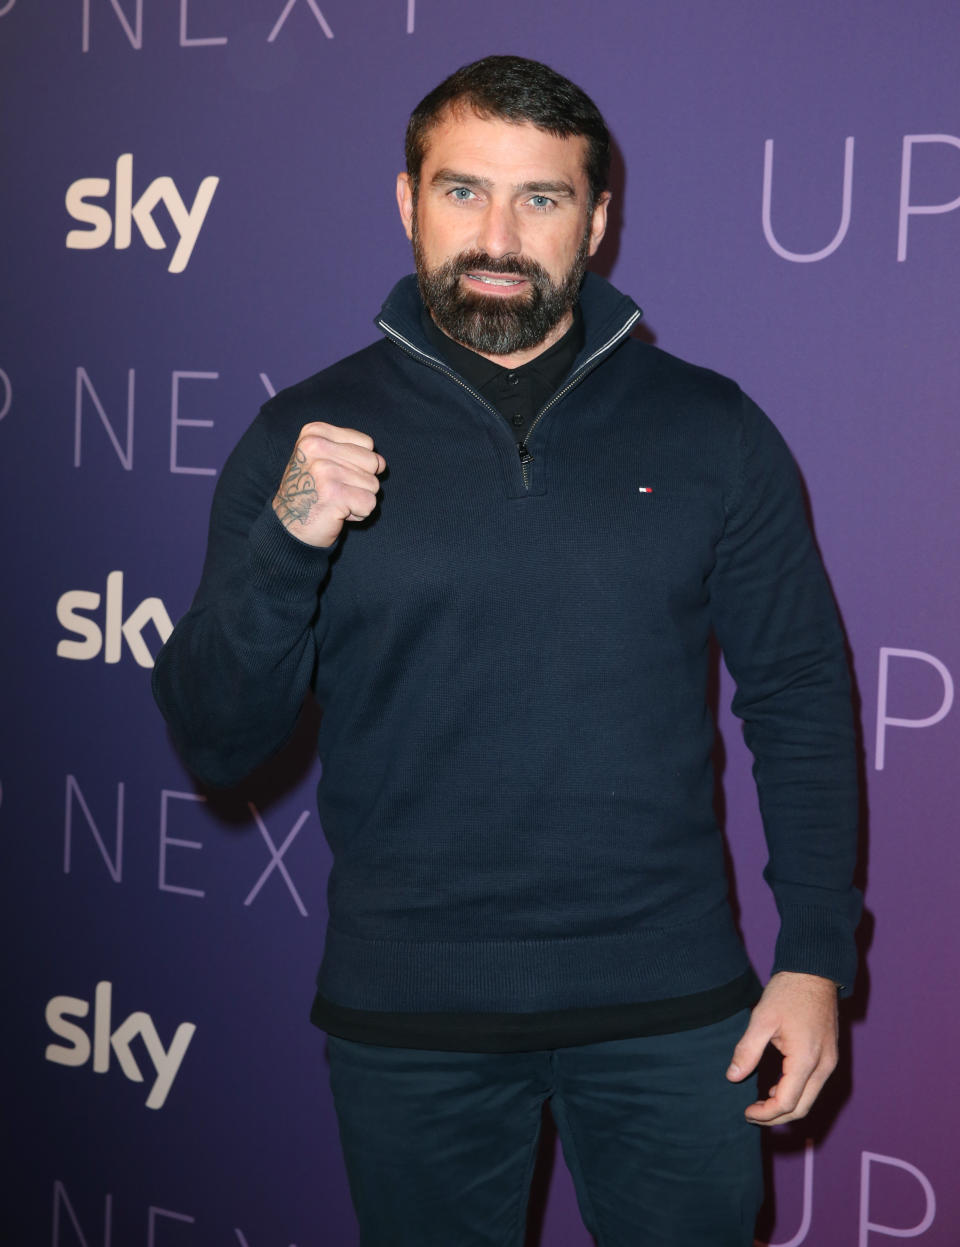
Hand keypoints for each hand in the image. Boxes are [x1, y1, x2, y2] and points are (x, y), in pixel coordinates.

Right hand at [272, 422, 385, 547]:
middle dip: (360, 482)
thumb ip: (355, 452)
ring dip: (358, 498)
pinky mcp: (333, 494)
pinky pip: (369, 503)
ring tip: (334, 501)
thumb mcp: (325, 458)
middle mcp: (316, 447)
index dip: (358, 463)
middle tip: (334, 490)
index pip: (367, 443)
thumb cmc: (312, 491)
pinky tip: (337, 513)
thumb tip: (381, 463)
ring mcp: (324, 470)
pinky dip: (358, 513)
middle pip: (373, 462)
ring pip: (373, 484)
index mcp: (314, 433)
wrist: (288, 526)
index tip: (334, 474)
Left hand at [726, 971, 838, 1124]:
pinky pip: (814, 1085)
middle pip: (801, 1108)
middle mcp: (824, 1066)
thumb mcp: (762, 1018)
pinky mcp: (829, 1056)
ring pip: (810, 1099)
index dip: (765, 1114)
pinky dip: (796, 1093)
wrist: (815, 972)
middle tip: (751, 1114)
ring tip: (760, 1103)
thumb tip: (733, 1076)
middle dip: (776, 1117)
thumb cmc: (788, 992)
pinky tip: (776, 1086)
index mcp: (806, 1059)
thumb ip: (748, 1050)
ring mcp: (829, 1062)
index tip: (745, 1112)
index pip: (786, 1103)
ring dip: (786, 1107)